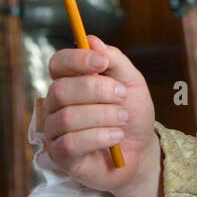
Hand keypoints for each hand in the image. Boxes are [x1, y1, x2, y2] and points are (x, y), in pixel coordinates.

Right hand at [41, 36, 157, 196]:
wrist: (141, 151)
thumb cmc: (132, 114)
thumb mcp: (132, 83)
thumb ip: (114, 61)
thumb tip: (92, 40)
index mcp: (71, 81)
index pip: (58, 63)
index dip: (77, 60)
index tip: (102, 63)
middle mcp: (57, 104)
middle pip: (62, 90)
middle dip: (97, 91)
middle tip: (122, 96)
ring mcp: (55, 130)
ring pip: (68, 117)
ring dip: (103, 116)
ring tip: (122, 120)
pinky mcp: (60, 156)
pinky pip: (71, 143)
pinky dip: (99, 137)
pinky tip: (116, 137)